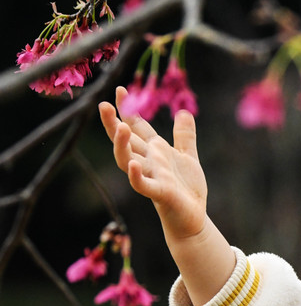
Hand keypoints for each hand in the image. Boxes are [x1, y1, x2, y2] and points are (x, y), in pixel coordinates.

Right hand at [99, 87, 207, 241]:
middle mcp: (148, 162)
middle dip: (112, 124)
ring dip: (121, 145)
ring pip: (127, 160)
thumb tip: (184, 112)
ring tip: (121, 126)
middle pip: (124, 141)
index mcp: (154, 151)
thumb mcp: (188, 157)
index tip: (120, 89)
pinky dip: (136, 176)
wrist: (193, 217)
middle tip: (102, 105)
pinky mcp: (159, 193)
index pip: (137, 127)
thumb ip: (184, 136)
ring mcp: (151, 177)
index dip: (128, 109)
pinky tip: (134, 164)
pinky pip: (143, 185)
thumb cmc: (187, 188)